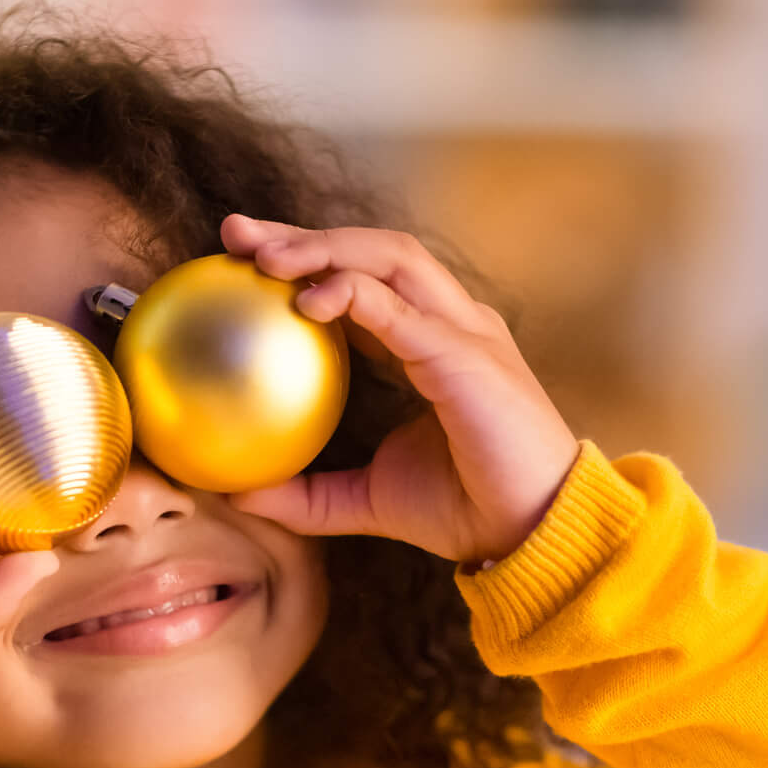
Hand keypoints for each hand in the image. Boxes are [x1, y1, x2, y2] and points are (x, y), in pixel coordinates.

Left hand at [219, 213, 581, 567]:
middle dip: (303, 233)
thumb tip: (238, 494)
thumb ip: (305, 495)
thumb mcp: (364, 501)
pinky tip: (308, 301)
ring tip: (266, 259)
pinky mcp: (468, 356)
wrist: (532, 533)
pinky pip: (404, 310)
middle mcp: (449, 322)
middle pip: (372, 250)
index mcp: (429, 342)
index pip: (361, 280)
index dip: (303, 259)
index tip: (240, 259)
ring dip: (326, 247)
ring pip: (392, 257)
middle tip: (236, 233)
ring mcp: (464, 330)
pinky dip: (355, 293)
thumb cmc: (465, 509)